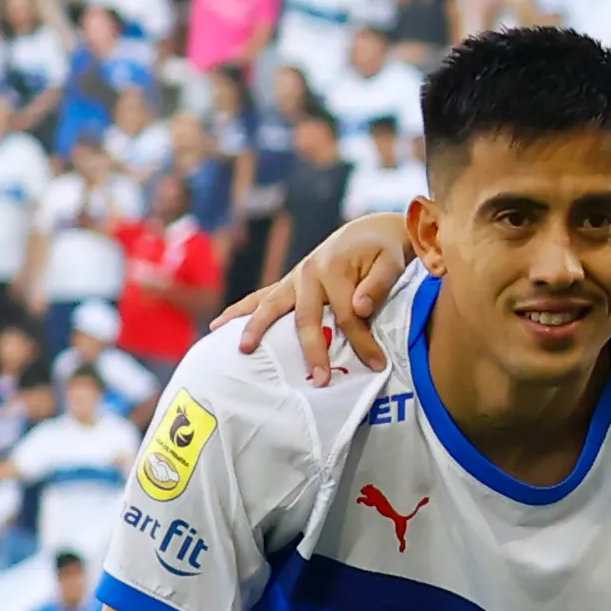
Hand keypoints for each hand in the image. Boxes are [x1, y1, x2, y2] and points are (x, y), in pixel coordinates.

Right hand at [224, 210, 417, 380]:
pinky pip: (261, 299)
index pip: (347, 315)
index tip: (377, 365)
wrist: (370, 231)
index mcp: (334, 268)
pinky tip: (218, 327)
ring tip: (242, 350)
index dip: (363, 341)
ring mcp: (294, 278)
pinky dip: (241, 312)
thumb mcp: (392, 262)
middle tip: (320, 380)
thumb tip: (358, 309)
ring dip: (254, 328)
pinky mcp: (288, 284)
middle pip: (306, 318)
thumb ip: (377, 285)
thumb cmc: (384, 249)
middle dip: (312, 351)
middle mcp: (308, 273)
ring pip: (270, 305)